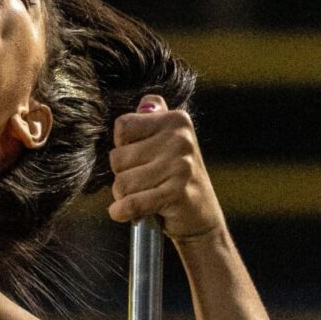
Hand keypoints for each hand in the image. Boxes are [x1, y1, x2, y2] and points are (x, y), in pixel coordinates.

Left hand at [106, 95, 226, 241]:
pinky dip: (122, 211)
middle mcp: (180, 139)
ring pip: (122, 182)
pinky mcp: (177, 194)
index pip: (123, 126)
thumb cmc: (175, 177)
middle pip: (118, 156)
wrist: (202, 217)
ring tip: (142, 195)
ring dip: (124, 195)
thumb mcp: (169, 142)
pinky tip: (123, 212)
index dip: (122, 145)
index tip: (135, 156)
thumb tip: (146, 102)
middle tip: (142, 181)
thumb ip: (153, 119)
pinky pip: (132, 202)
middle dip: (122, 174)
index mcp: (176, 120)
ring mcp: (180, 166)